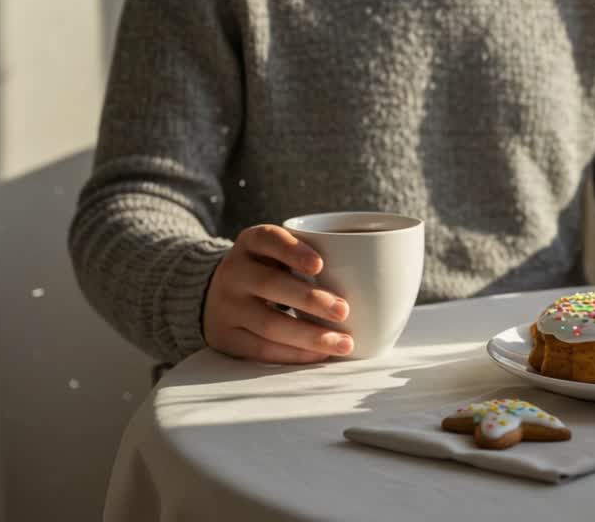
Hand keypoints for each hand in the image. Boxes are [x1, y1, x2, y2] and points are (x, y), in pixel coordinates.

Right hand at [204, 225, 352, 362]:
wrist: (213, 295)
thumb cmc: (268, 269)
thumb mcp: (277, 252)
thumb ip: (312, 253)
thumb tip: (381, 266)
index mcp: (250, 243)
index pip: (268, 239)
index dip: (293, 250)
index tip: (320, 265)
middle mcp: (234, 272)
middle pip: (269, 284)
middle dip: (309, 299)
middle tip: (344, 310)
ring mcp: (226, 306)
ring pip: (269, 323)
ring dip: (309, 335)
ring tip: (343, 343)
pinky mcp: (226, 337)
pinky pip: (261, 349)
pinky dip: (294, 354)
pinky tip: (319, 355)